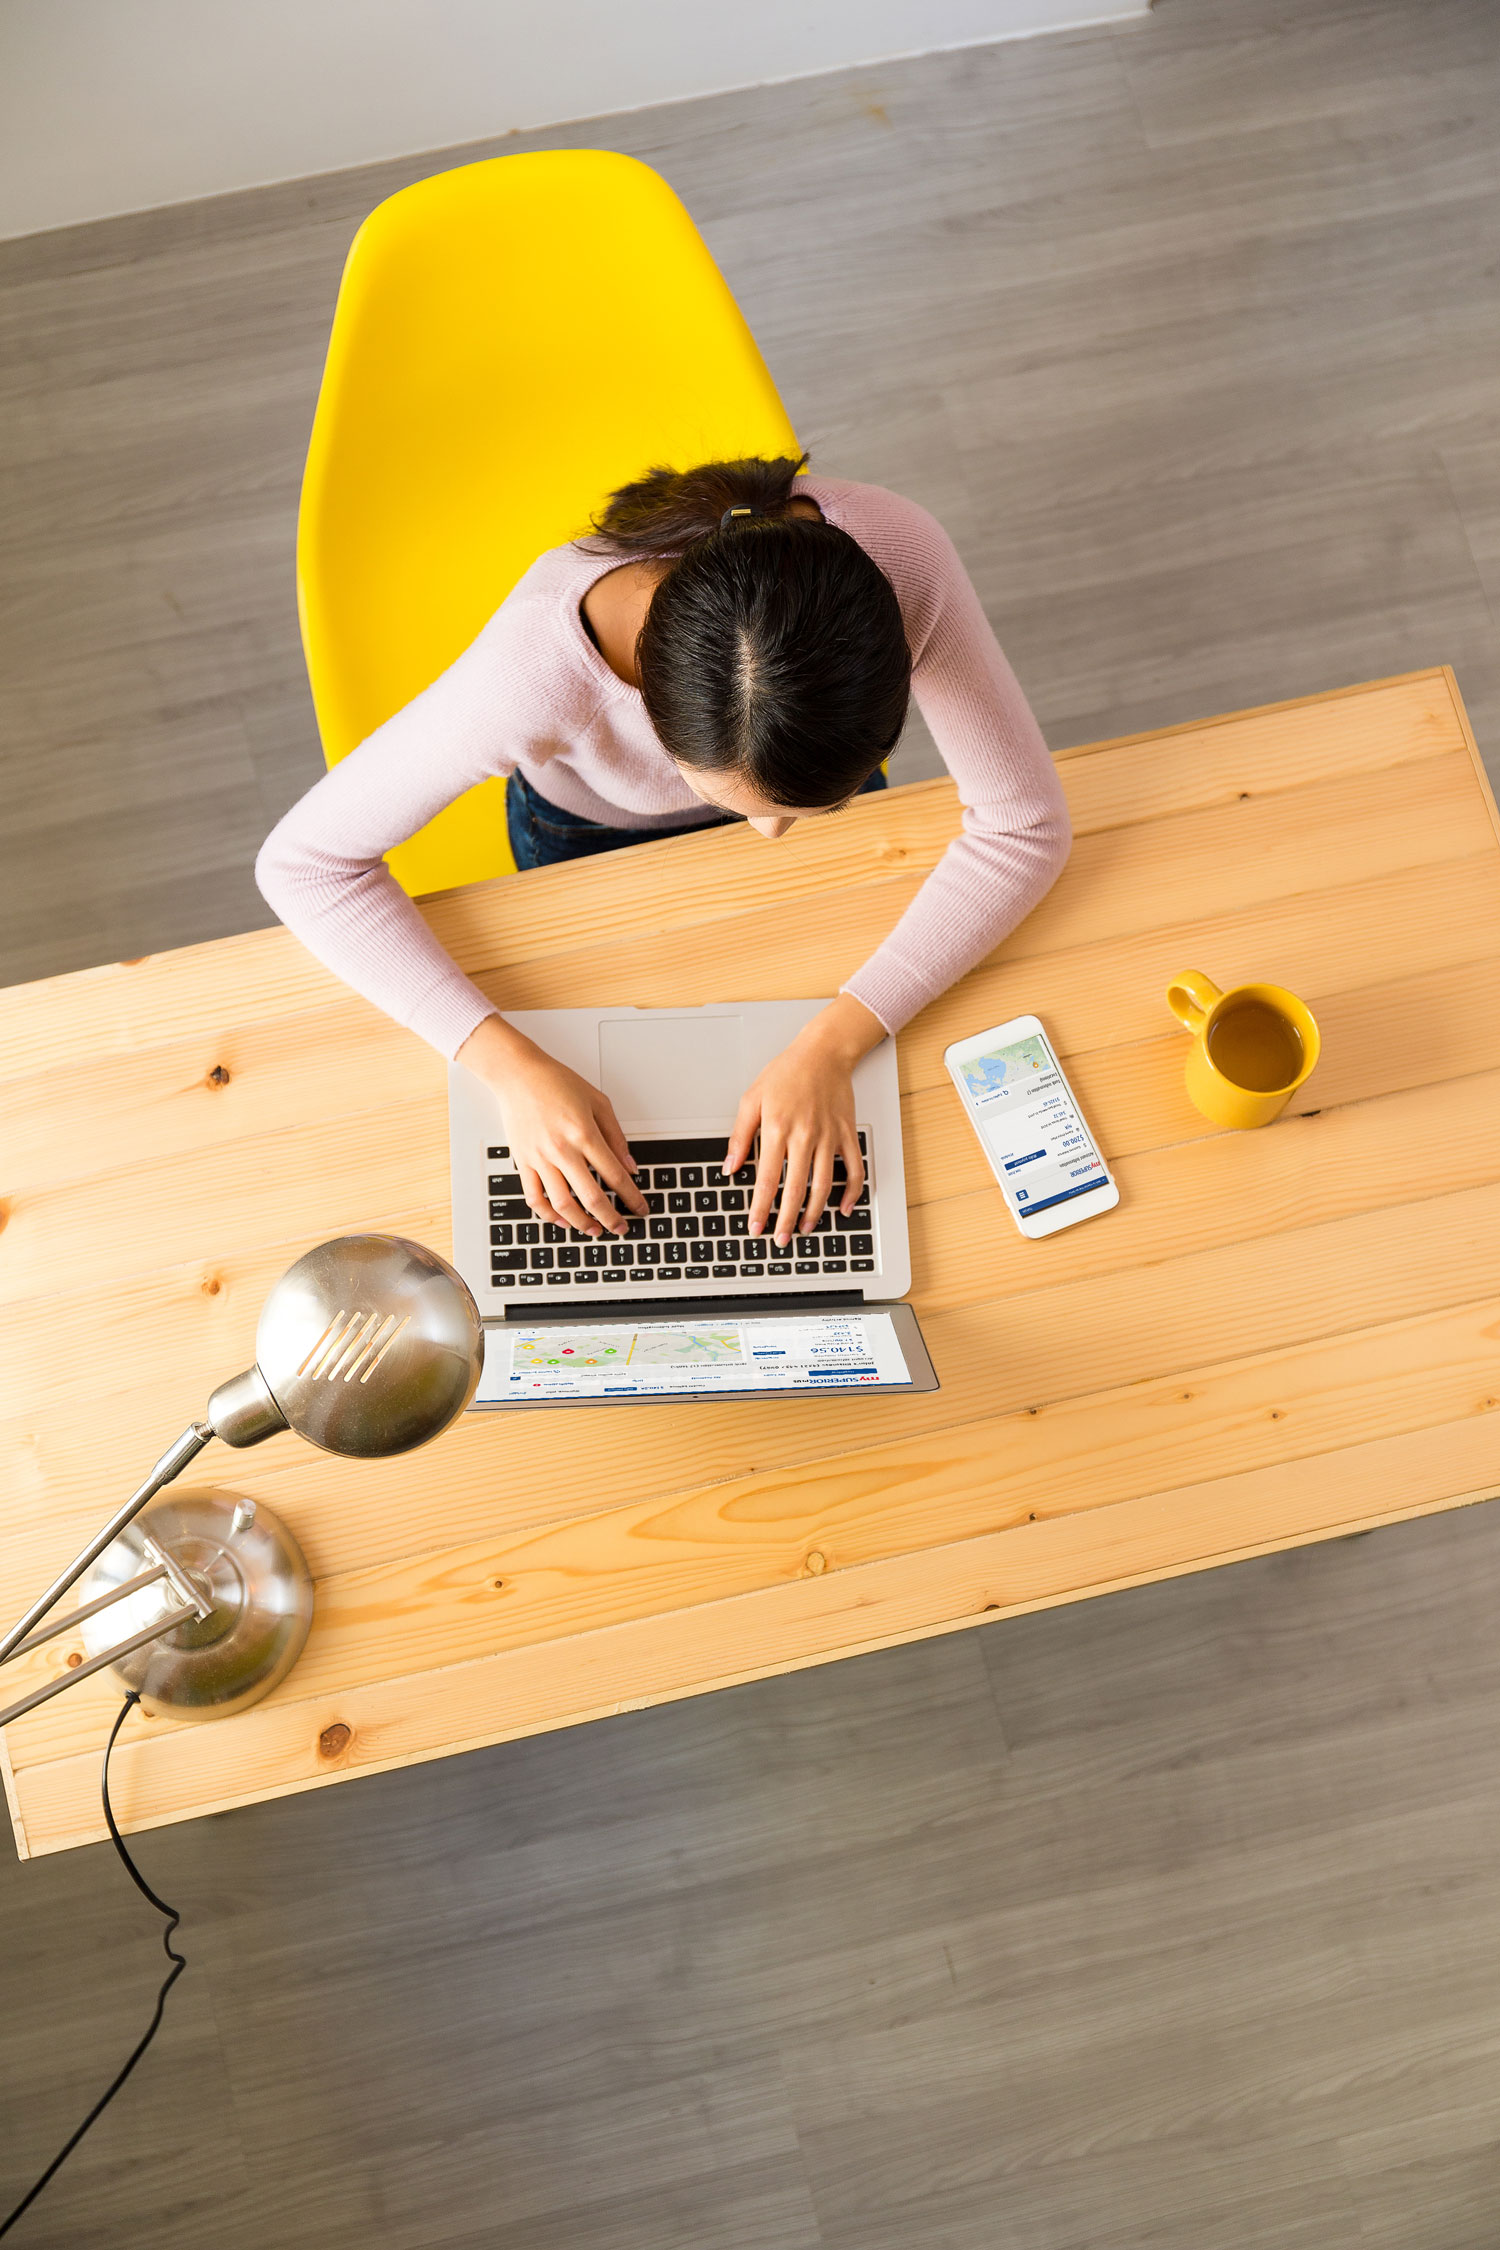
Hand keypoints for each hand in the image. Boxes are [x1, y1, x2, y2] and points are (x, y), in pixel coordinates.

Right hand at [456, 1015, 646, 1235]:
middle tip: (621, 1229)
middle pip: (591, 1197)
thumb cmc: (557, 1083)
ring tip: (595, 1230)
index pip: (615, 1175)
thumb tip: (630, 1167)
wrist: (518, 1074)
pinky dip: (548, 1214)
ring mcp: (540, 1158)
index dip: (631, 1197)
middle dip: (611, 1218)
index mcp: (584, 1133)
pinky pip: (534, 1197)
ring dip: (581, 1223)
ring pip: (562, 1204)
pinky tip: (562, 1220)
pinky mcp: (523, 1161)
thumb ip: (616, 1137)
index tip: (640, 1209)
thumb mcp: (598, 1102)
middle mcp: (562, 1149)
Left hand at [726, 995, 886, 1246]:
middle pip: (796, 1189)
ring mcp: (829, 1137)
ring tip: (806, 1228)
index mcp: (777, 1129)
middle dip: (786, 1220)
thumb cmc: (786, 1073)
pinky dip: (851, 1191)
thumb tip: (730, 1167)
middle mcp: (804, 1136)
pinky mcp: (847, 1134)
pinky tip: (844, 1207)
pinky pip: (854, 1168)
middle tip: (780, 1239)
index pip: (767, 1180)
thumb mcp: (751, 1099)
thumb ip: (740, 1136)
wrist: (823, 1053)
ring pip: (824, 1185)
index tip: (755, 1226)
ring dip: (815, 1212)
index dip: (760, 1208)